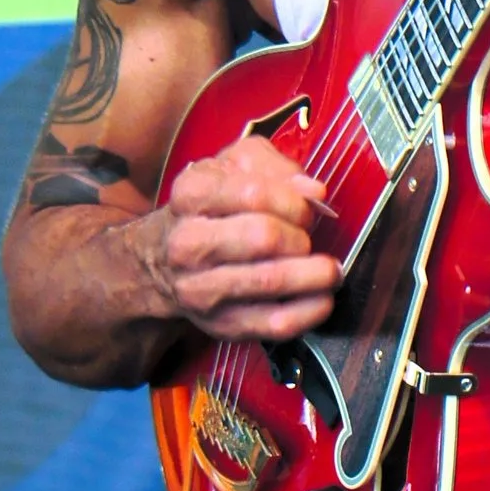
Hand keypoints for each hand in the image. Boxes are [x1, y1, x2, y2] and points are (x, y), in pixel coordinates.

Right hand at [143, 136, 339, 342]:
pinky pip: (276, 322)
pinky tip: (321, 297)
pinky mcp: (222, 324)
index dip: (293, 201)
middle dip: (300, 236)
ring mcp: (202, 288)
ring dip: (314, 274)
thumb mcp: (232, 167)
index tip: (306, 207)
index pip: (254, 194)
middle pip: (264, 237)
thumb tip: (313, 192)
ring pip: (271, 280)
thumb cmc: (209, 209)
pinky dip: (310, 310)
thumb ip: (274, 167)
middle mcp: (188, 242)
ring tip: (329, 269)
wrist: (161, 261)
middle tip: (308, 238)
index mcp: (191, 195)